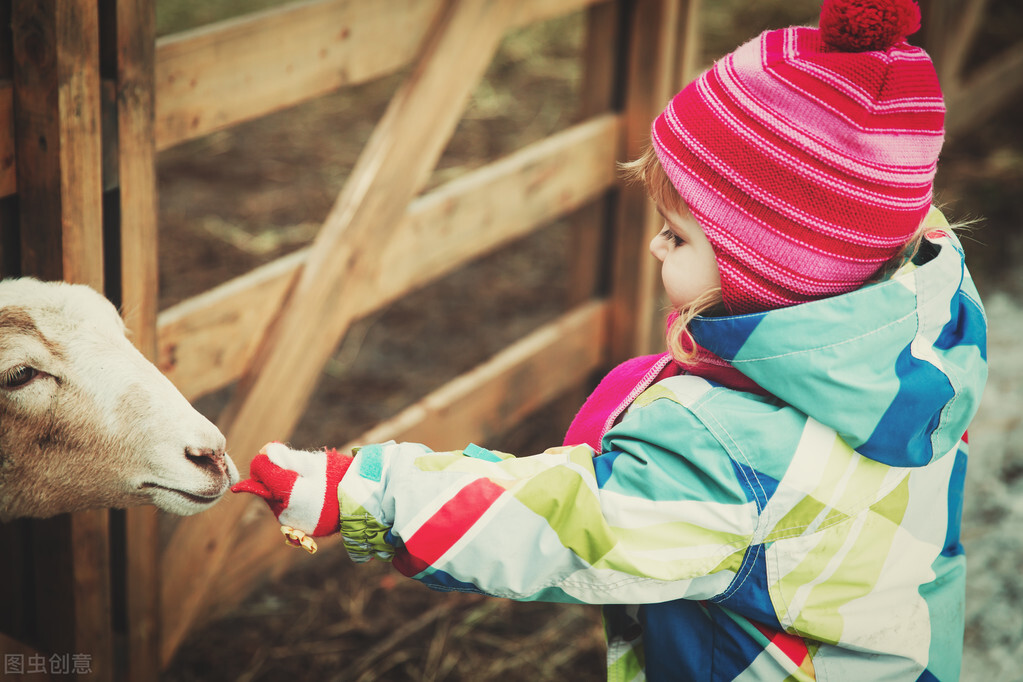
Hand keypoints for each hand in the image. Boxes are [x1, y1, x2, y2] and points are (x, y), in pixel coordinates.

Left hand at [231, 442, 351, 536]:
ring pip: (276, 501)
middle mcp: (286, 512)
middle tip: (296, 468)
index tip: (277, 453)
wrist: (363, 500)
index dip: (265, 459)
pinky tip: (309, 494)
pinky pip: (288, 512)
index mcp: (289, 492)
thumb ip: (285, 457)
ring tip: (306, 482)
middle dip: (274, 476)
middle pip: (266, 488)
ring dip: (283, 490)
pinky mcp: (302, 530)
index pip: (260, 470)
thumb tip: (263, 450)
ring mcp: (294, 523)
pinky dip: (293, 502)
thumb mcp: (312, 462)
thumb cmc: (339, 476)